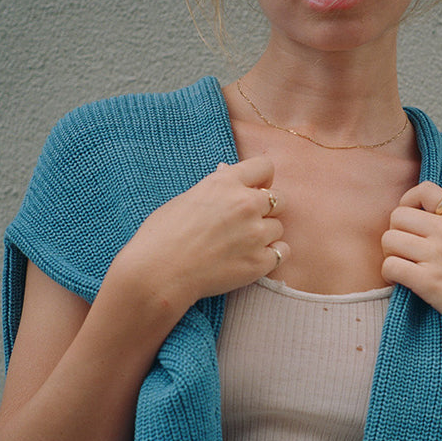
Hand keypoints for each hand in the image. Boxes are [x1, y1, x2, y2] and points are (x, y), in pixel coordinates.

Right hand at [111, 155, 288, 313]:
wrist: (158, 273)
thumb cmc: (162, 235)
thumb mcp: (186, 198)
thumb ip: (214, 186)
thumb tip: (227, 171)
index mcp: (226, 183)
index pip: (265, 167)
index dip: (262, 180)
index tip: (254, 191)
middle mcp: (245, 204)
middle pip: (280, 199)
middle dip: (267, 209)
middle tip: (247, 223)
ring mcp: (255, 234)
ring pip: (279, 228)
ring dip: (266, 235)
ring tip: (241, 246)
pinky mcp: (259, 262)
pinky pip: (282, 253)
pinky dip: (271, 257)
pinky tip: (250, 260)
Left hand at [380, 182, 441, 347]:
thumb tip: (426, 219)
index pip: (424, 190)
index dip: (408, 202)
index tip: (411, 221)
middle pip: (397, 217)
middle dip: (396, 233)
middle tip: (405, 251)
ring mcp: (437, 256)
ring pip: (388, 241)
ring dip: (391, 255)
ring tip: (404, 267)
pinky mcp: (428, 282)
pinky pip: (390, 266)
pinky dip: (390, 275)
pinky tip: (402, 282)